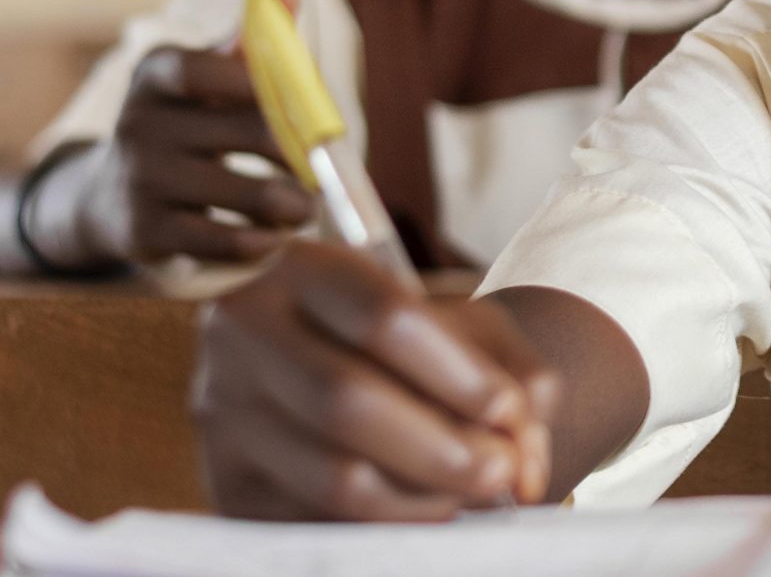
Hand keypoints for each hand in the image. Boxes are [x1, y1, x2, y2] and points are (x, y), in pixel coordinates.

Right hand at [80, 41, 313, 264]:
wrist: (107, 196)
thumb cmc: (185, 124)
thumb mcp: (207, 78)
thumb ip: (254, 41)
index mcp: (157, 74)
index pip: (208, 66)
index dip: (264, 82)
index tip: (308, 103)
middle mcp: (139, 122)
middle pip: (249, 131)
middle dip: (305, 153)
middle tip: (329, 168)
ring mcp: (140, 179)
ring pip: (248, 193)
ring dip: (296, 206)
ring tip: (308, 209)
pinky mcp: (146, 232)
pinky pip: (226, 241)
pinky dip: (264, 241)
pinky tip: (274, 236)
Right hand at [193, 240, 558, 519]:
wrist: (344, 364)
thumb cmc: (421, 344)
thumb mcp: (472, 328)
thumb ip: (519, 376)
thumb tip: (525, 463)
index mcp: (303, 268)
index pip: (382, 317)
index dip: (455, 372)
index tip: (509, 410)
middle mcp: (244, 334)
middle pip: (346, 401)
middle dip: (440, 449)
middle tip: (501, 473)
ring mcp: (222, 412)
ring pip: (329, 474)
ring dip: (420, 497)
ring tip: (475, 494)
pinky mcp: (226, 483)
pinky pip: (313, 521)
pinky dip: (386, 526)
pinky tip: (429, 509)